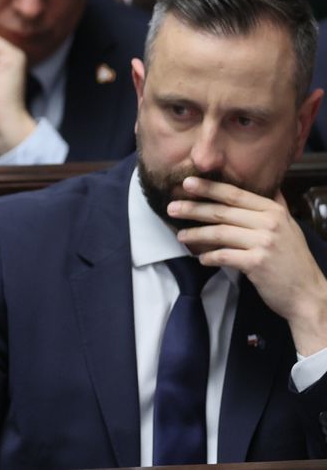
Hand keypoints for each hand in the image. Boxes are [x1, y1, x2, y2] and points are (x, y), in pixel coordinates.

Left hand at [170, 176, 326, 354]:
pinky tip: (201, 258)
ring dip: (196, 234)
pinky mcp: (257, 263)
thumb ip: (275, 207)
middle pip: (222, 211)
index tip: (186, 184)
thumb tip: (270, 186)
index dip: (209, 188)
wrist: (308, 294)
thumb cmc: (293, 261)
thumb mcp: (289, 228)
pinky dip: (209, 256)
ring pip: (219, 233)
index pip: (235, 194)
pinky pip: (223, 255)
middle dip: (193, 208)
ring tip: (181, 236)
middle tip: (171, 208)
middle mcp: (269, 223)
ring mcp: (264, 243)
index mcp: (274, 211)